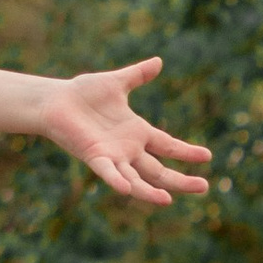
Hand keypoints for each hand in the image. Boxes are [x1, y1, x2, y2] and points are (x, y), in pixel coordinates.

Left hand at [37, 58, 209, 208]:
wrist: (55, 100)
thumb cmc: (83, 93)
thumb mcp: (117, 82)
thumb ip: (138, 75)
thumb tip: (159, 61)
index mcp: (136, 132)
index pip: (167, 145)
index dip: (186, 152)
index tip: (207, 156)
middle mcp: (127, 149)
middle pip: (158, 170)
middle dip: (180, 180)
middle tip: (203, 187)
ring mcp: (112, 155)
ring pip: (136, 179)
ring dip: (151, 191)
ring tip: (169, 200)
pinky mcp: (94, 156)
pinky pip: (107, 172)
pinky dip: (117, 180)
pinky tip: (127, 189)